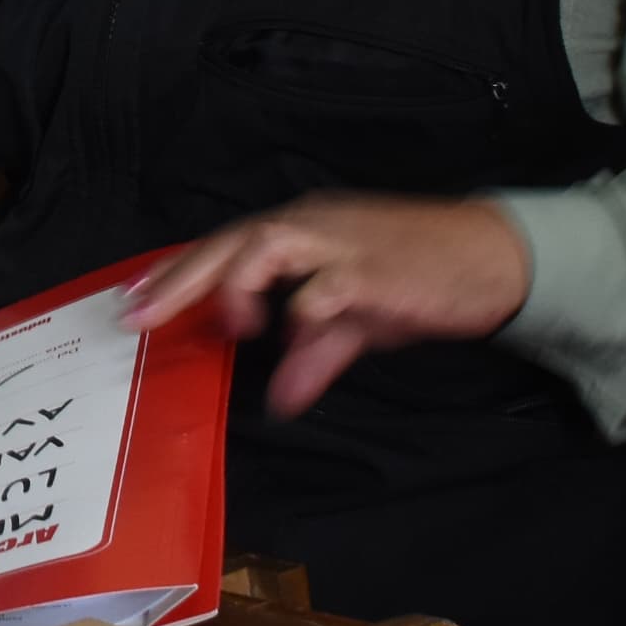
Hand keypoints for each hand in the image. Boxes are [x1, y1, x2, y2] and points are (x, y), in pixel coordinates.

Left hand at [118, 196, 531, 416]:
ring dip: (235, 286)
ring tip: (227, 329)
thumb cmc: (418, 277)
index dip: (176, 272)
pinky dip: (300, 324)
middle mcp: (312, 225)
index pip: (224, 244)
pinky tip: (289, 356)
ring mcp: (342, 242)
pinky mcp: (375, 270)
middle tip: (139, 316)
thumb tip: (282, 401)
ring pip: (268, 246)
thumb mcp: (357, 320)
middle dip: (181, 279)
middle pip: (232, 242)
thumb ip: (313, 355)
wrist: (495, 256)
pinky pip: (325, 291)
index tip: (131, 302)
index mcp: (300, 228)